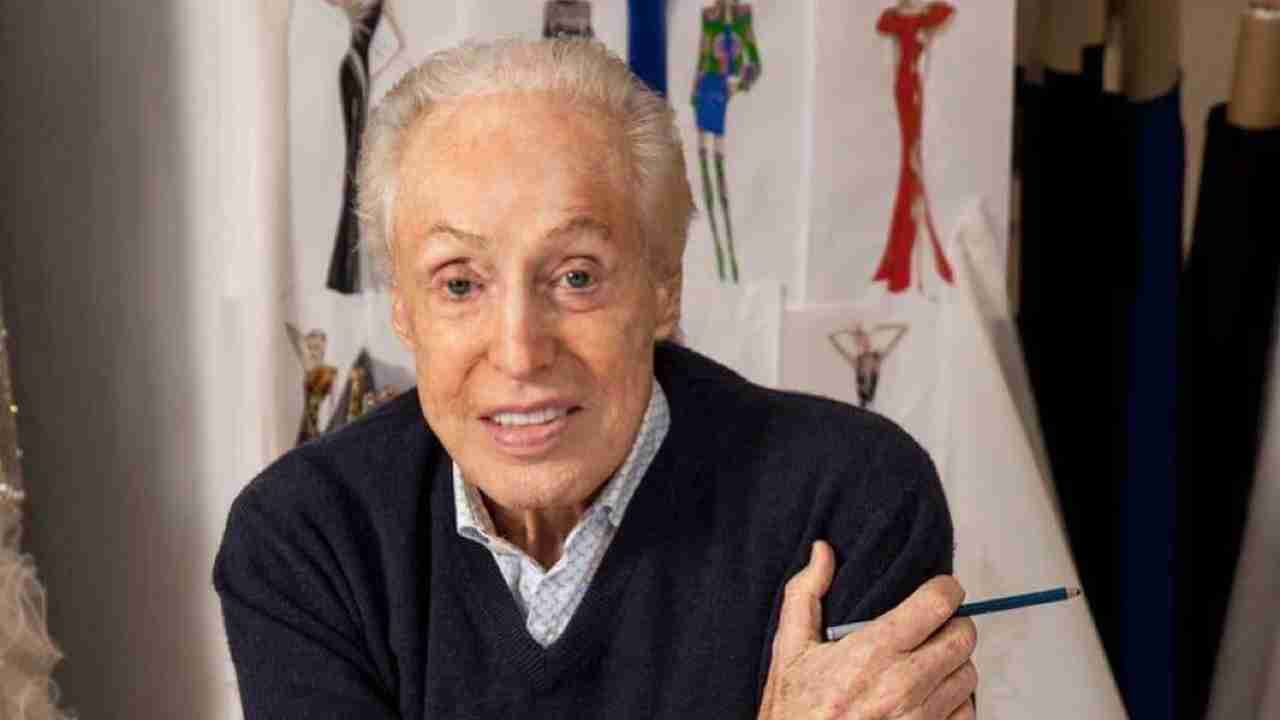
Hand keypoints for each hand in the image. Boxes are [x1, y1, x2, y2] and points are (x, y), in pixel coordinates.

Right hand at [757, 541, 977, 718]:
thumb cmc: (793, 712)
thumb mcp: (788, 649)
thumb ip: (805, 593)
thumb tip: (823, 551)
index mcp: (872, 652)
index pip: (938, 604)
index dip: (944, 589)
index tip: (938, 590)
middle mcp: (903, 685)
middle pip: (963, 636)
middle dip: (951, 625)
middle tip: (930, 627)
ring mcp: (920, 718)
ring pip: (968, 674)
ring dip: (952, 664)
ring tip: (924, 664)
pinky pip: (966, 712)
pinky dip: (954, 701)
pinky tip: (927, 697)